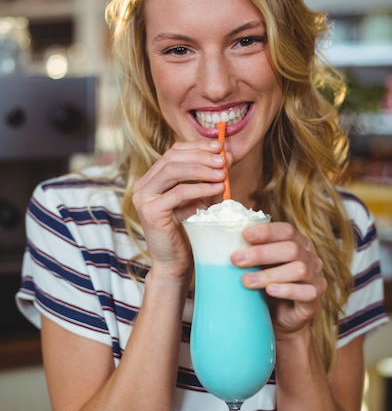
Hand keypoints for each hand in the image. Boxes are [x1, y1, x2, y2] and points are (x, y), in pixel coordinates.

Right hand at [132, 140, 229, 278]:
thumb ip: (211, 178)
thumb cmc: (190, 232)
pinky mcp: (149, 212)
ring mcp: (143, 198)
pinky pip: (177, 192)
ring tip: (223, 172)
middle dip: (201, 155)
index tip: (221, 146)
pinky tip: (218, 188)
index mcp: (153, 178)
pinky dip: (200, 188)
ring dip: (201, 168)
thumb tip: (228, 155)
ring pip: (172, 170)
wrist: (177, 264)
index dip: (198, 146)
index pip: (174, 152)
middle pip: (172, 157)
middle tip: (224, 159)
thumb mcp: (202, 198)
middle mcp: (143, 185)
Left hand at [230, 221, 326, 337]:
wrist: (279, 319)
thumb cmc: (266, 287)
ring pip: (298, 270)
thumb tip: (220, 240)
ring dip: (269, 274)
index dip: (267, 231)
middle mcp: (310, 258)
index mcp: (298, 244)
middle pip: (291, 249)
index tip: (244, 235)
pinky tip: (270, 291)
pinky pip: (306, 292)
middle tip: (236, 260)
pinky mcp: (314, 300)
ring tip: (246, 281)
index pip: (287, 231)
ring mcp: (315, 278)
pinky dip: (286, 290)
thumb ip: (249, 252)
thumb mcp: (257, 267)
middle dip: (261, 253)